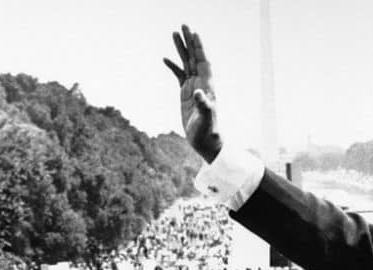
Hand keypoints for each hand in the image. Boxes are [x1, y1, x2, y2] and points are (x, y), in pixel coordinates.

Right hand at [163, 25, 221, 162]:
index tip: (194, 33)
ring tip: (174, 34)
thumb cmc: (208, 131)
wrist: (205, 141)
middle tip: (183, 26)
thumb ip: (203, 105)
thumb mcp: (205, 119)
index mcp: (207, 86)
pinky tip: (165, 59)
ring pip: (186, 63)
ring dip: (181, 49)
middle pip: (194, 57)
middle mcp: (201, 83)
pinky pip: (179, 75)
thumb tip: (198, 93)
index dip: (199, 48)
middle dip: (189, 42)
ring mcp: (193, 87)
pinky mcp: (186, 94)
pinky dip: (173, 66)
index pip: (203, 61)